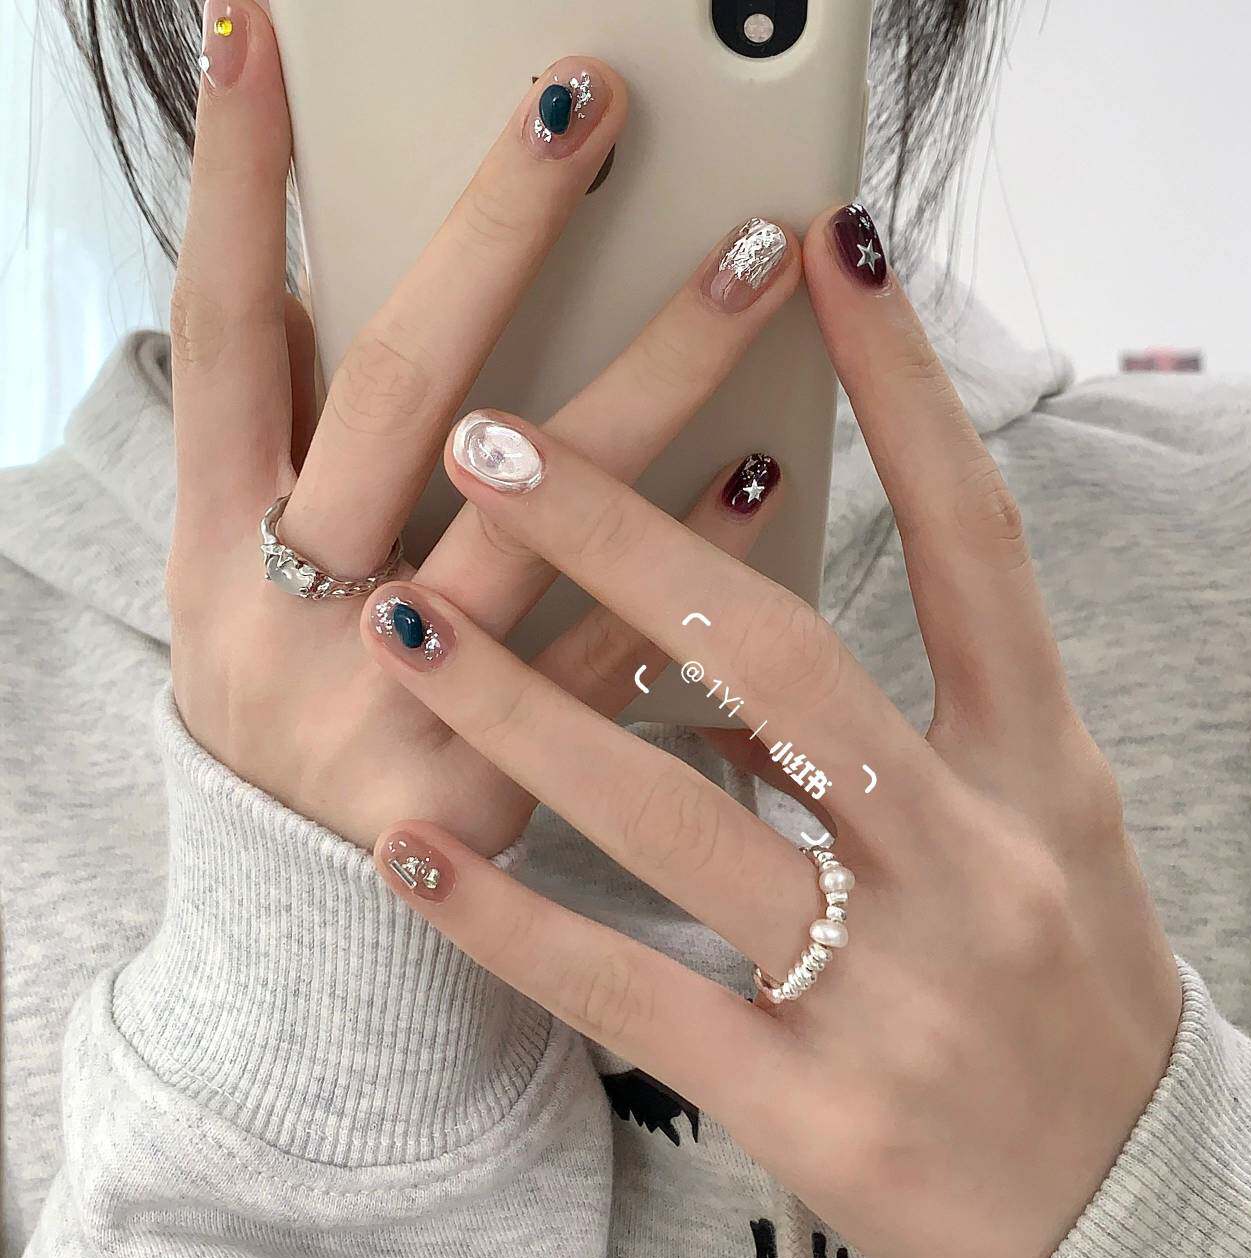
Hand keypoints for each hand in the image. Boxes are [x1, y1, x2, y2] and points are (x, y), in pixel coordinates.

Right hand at [167, 4, 800, 849]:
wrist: (299, 908)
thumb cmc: (284, 694)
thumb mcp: (236, 574)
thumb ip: (282, 439)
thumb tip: (315, 279)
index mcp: (212, 544)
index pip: (215, 334)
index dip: (228, 187)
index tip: (265, 38)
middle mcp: (286, 615)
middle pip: (395, 395)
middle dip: (490, 237)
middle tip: (593, 102)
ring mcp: (393, 706)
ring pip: (530, 522)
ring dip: (647, 377)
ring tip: (751, 261)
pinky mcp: (492, 780)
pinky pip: (610, 656)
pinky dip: (690, 563)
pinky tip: (771, 471)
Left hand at [359, 205, 1182, 1257]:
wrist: (1135, 1210)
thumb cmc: (1073, 993)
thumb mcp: (1042, 830)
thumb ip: (919, 716)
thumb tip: (747, 610)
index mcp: (1040, 772)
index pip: (978, 539)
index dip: (908, 388)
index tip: (829, 252)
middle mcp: (968, 859)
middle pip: (781, 659)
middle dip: (626, 539)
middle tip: (493, 438)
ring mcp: (887, 987)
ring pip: (678, 816)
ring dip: (523, 709)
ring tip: (400, 620)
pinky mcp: (811, 1105)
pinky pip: (634, 994)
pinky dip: (515, 918)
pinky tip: (412, 849)